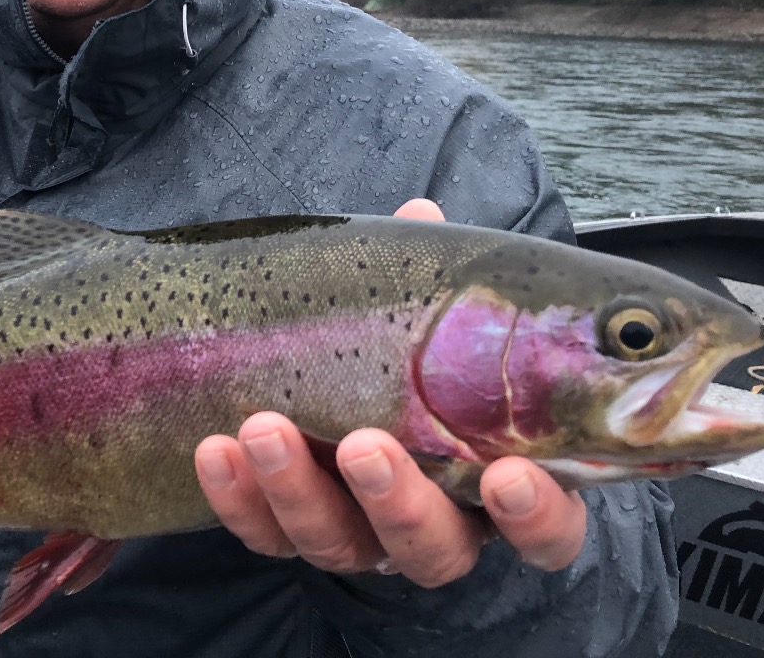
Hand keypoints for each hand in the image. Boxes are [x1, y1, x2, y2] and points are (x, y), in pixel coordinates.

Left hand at [193, 198, 586, 584]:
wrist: (324, 368)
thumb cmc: (410, 347)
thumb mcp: (428, 311)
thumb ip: (433, 278)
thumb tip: (419, 215)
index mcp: (498, 476)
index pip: (547, 529)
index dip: (536, 514)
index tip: (507, 475)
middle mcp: (437, 523)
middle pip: (434, 549)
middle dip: (399, 502)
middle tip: (366, 446)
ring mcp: (361, 535)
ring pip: (341, 546)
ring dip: (300, 492)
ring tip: (265, 427)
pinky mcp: (291, 532)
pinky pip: (265, 532)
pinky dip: (240, 498)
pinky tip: (216, 451)